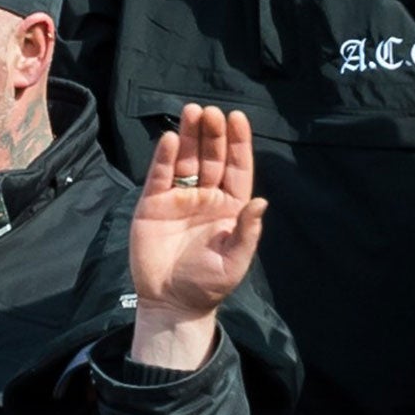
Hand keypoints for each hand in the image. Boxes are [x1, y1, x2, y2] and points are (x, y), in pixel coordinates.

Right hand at [128, 104, 266, 369]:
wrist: (171, 303)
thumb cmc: (208, 284)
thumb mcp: (235, 261)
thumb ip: (247, 231)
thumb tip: (261, 200)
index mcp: (230, 206)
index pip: (237, 167)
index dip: (238, 143)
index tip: (237, 118)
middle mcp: (206, 197)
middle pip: (211, 157)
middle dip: (212, 134)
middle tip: (210, 111)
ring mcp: (179, 198)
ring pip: (185, 160)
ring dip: (188, 136)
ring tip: (191, 111)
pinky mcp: (153, 204)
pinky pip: (159, 175)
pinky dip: (163, 157)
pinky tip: (168, 138)